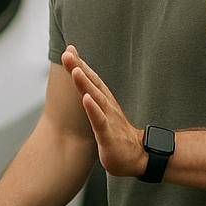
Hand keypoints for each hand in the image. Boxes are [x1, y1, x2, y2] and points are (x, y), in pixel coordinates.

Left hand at [62, 43, 148, 178]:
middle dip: (79, 67)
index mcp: (104, 101)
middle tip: (67, 53)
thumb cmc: (116, 134)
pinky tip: (86, 99)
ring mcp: (108, 119)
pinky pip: (99, 120)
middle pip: (92, 83)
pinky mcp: (108, 135)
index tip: (69, 49)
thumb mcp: (102, 114)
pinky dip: (93, 109)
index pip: (91, 79)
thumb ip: (93, 100)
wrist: (137, 156)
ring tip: (75, 70)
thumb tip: (83, 87)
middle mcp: (107, 106)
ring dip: (85, 84)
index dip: (80, 64)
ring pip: (96, 99)